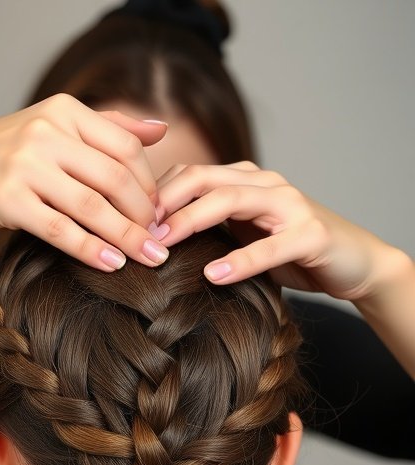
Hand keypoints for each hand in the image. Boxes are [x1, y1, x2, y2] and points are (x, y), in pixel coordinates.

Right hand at [0, 94, 169, 270]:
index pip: (126, 148)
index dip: (151, 184)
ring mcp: (25, 165)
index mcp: (62, 110)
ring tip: (151, 258)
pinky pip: (63, 230)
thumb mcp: (49, 129)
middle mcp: (45, 132)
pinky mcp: (8, 200)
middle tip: (161, 241)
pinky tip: (113, 265)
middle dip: (145, 214)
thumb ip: (105, 129)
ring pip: (94, 206)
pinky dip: (92, 250)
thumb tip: (160, 131)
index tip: (160, 214)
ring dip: (128, 236)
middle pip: (116, 177)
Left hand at [155, 162, 399, 302]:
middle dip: (163, 202)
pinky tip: (215, 276)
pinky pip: (270, 246)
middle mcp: (266, 183)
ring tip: (162, 246)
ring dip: (191, 221)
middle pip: (203, 178)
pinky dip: (241, 261)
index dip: (154, 194)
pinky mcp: (311, 235)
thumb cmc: (292, 255)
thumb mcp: (244, 239)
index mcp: (245, 181)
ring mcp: (290, 205)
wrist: (353, 263)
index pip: (190, 174)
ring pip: (231, 199)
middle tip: (133, 230)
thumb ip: (211, 233)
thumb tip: (153, 245)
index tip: (124, 220)